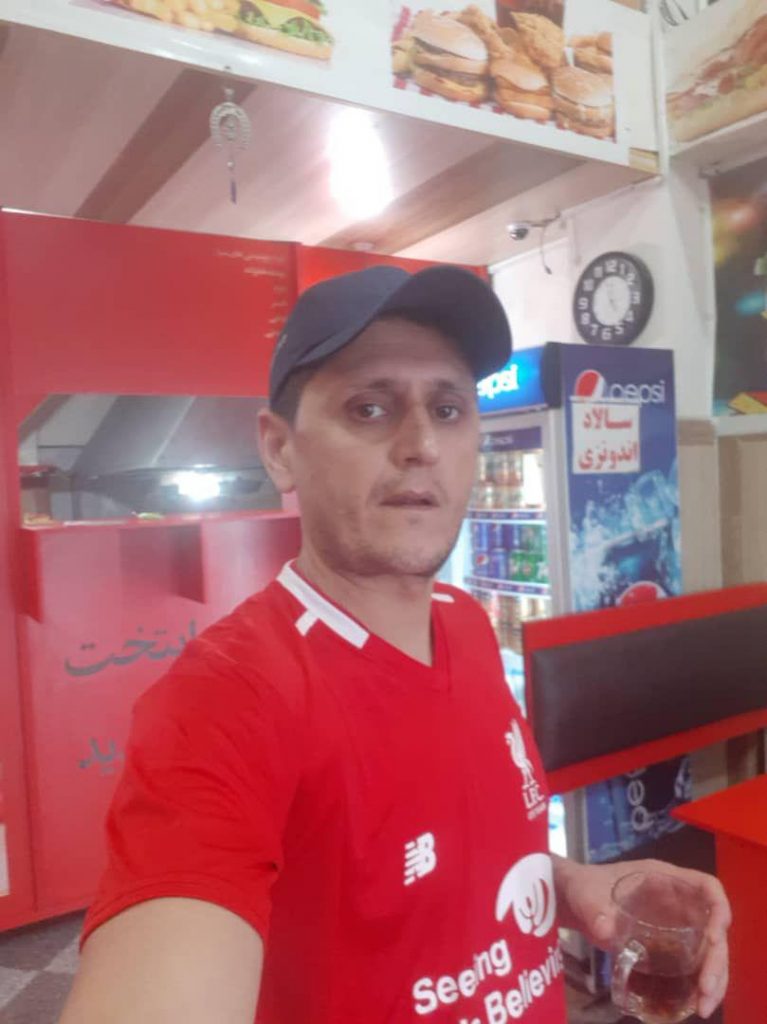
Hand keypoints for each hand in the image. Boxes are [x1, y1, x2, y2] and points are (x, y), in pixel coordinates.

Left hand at [552, 855, 730, 1018]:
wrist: (571, 900)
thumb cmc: (583, 886)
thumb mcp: (586, 893)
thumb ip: (593, 908)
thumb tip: (605, 931)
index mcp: (664, 879)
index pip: (707, 887)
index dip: (718, 910)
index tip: (713, 939)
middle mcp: (677, 902)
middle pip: (712, 928)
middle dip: (715, 960)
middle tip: (705, 991)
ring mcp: (674, 926)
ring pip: (707, 951)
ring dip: (712, 978)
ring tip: (702, 1006)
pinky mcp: (666, 947)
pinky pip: (692, 965)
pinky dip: (697, 984)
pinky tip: (694, 1005)